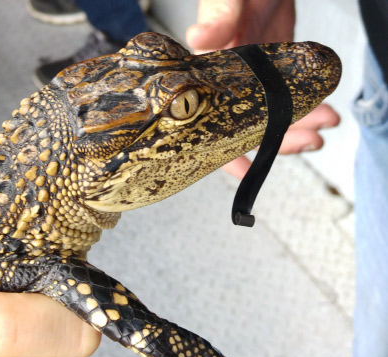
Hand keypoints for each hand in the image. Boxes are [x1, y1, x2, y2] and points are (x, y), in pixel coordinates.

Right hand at [186, 1, 339, 178]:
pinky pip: (289, 96)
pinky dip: (307, 107)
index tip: (245, 171)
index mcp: (210, 72)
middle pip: (249, 126)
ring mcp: (255, 77)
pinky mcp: (276, 67)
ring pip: (273, 115)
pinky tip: (324, 111)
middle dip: (280, 139)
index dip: (224, 152)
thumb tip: (196, 38)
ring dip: (300, 125)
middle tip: (310, 141)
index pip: (210, 122)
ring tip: (325, 125)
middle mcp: (230, 82)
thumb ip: (217, 19)